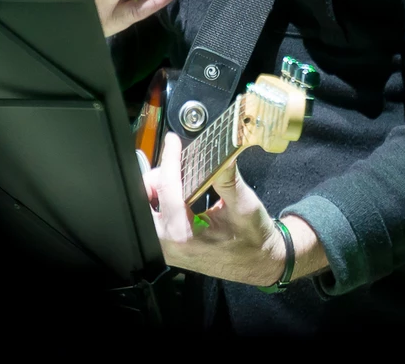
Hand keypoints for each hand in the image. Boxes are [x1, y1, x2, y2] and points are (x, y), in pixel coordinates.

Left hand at [142, 131, 287, 285]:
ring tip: (177, 178)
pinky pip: (154, 222)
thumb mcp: (245, 205)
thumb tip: (219, 152)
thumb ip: (228, 178)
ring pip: (146, 212)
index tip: (173, 142)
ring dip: (157, 191)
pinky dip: (161, 203)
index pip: (167, 189)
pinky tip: (176, 193)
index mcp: (185, 234)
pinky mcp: (170, 250)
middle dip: (156, 179)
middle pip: (145, 202)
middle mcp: (170, 244)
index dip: (170, 160)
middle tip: (175, 165)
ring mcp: (168, 250)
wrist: (259, 262)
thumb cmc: (253, 238)